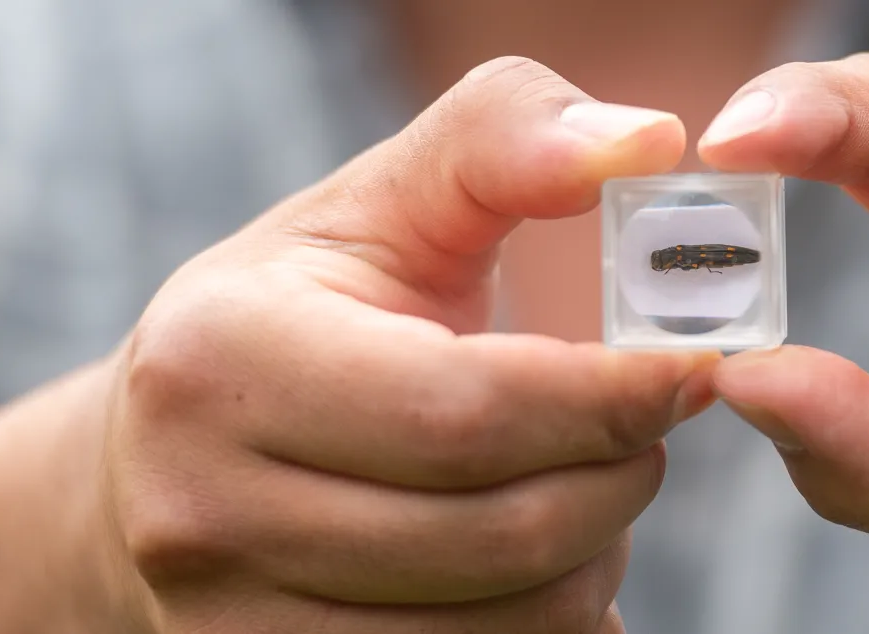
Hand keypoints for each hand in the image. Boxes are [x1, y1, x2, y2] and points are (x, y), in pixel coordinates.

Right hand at [102, 58, 714, 632]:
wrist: (171, 456)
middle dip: (621, 479)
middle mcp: (204, 510)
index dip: (611, 398)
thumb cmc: (309, 308)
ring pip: (510, 627)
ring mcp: (232, 625)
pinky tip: (541, 554)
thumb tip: (649, 142)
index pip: (467, 411)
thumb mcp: (387, 202)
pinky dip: (552, 621)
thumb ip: (510, 142)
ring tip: (580, 484)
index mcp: (222, 362)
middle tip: (646, 428)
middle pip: (504, 534)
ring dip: (594, 557)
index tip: (697, 368)